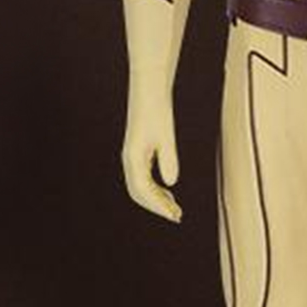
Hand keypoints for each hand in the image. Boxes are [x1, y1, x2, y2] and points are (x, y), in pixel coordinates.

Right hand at [122, 93, 182, 222]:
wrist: (149, 90)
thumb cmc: (157, 109)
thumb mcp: (166, 134)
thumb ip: (169, 158)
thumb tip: (172, 182)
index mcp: (133, 157)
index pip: (142, 190)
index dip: (158, 206)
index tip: (173, 215)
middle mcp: (130, 159)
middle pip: (139, 193)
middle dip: (157, 207)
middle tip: (177, 217)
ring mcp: (133, 156)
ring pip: (140, 188)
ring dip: (156, 200)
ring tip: (174, 209)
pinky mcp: (139, 152)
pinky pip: (144, 179)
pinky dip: (155, 190)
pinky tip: (169, 192)